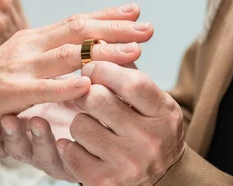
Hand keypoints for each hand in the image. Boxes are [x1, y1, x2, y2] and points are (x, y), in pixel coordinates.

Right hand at [0, 2, 150, 141]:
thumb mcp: (23, 65)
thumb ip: (51, 59)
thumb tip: (85, 54)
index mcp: (33, 39)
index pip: (76, 22)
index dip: (107, 17)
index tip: (135, 13)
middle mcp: (28, 46)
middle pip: (79, 32)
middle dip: (116, 29)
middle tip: (147, 29)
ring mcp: (18, 67)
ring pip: (68, 55)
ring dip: (103, 53)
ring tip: (134, 52)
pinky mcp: (8, 92)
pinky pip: (42, 87)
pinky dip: (67, 86)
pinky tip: (90, 85)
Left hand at [58, 61, 185, 184]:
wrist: (162, 178)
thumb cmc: (150, 131)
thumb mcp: (152, 102)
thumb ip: (129, 73)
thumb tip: (101, 43)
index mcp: (164, 114)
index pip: (131, 82)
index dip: (104, 69)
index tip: (91, 67)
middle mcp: (150, 141)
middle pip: (98, 100)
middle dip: (84, 93)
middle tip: (83, 94)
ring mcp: (128, 164)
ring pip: (79, 125)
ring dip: (78, 121)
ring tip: (89, 125)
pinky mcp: (106, 182)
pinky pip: (70, 153)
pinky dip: (69, 146)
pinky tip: (81, 145)